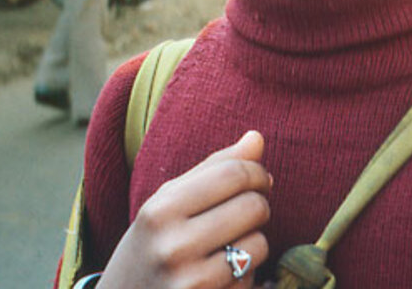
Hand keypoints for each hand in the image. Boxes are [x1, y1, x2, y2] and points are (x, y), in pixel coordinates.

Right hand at [97, 131, 270, 288]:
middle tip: (247, 212)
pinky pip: (250, 279)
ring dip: (254, 242)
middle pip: (252, 207)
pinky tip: (221, 275)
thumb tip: (257, 137)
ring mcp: (190, 282)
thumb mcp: (169, 202)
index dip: (257, 172)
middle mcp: (173, 246)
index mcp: (161, 209)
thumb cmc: (152, 244)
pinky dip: (245, 274)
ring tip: (229, 245)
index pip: (232, 174)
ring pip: (258, 244)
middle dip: (259, 205)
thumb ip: (214, 168)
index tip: (260, 178)